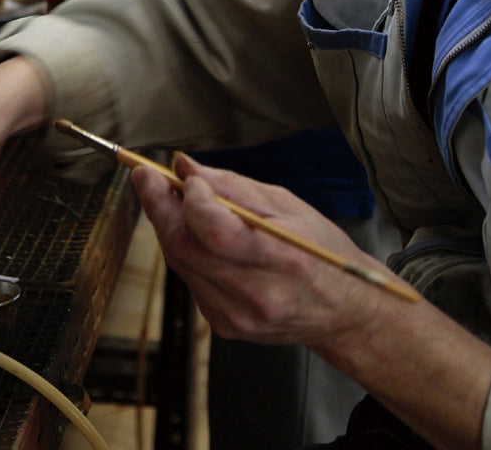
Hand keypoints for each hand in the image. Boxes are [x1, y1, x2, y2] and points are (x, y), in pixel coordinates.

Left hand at [136, 156, 490, 449]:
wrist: (343, 313)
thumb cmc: (322, 252)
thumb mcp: (288, 205)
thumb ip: (232, 186)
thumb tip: (184, 165)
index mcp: (282, 259)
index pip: (217, 232)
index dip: (191, 200)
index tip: (182, 175)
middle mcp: (256, 294)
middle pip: (186, 249)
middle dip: (159, 207)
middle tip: (147, 176)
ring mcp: (237, 316)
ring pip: (181, 263)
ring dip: (168, 226)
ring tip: (167, 196)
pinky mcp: (224, 326)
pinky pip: (190, 279)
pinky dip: (185, 249)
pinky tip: (191, 231)